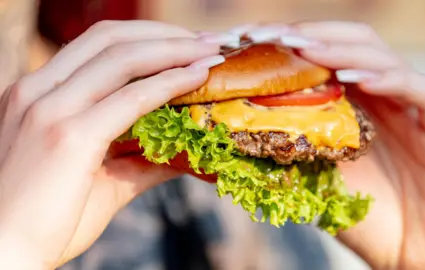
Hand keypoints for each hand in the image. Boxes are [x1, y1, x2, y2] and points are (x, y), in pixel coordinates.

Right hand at [0, 20, 233, 268]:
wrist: (7, 256)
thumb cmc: (48, 218)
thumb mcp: (97, 177)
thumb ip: (140, 158)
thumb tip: (185, 151)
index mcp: (37, 94)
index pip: (97, 44)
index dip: (146, 36)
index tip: (187, 42)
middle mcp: (37, 90)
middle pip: (111, 38)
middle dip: (166, 35)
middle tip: (208, 41)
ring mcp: (49, 109)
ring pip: (122, 58)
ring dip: (175, 50)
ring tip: (211, 52)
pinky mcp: (68, 135)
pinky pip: (130, 98)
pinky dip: (168, 83)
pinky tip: (197, 78)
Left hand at [239, 22, 424, 268]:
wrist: (407, 251)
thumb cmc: (360, 214)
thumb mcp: (312, 177)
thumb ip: (285, 149)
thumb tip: (229, 131)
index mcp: (353, 100)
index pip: (321, 54)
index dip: (286, 41)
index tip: (247, 38)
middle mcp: (381, 93)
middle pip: (349, 41)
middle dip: (309, 35)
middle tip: (270, 36)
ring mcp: (411, 105)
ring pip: (382, 57)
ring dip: (342, 49)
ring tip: (306, 50)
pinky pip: (421, 90)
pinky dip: (389, 78)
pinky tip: (357, 78)